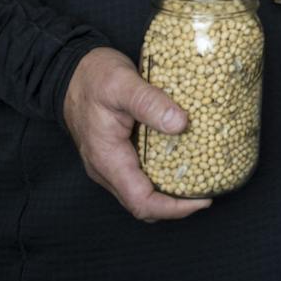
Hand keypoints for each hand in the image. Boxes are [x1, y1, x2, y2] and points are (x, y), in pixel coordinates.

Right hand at [62, 46, 212, 221]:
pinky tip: (183, 156)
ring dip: (171, 189)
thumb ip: (149, 103)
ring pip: (142, 190)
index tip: (203, 200)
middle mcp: (107, 168)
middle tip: (209, 187)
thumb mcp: (122, 83)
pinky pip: (141, 173)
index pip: (141, 202)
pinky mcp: (117, 152)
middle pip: (144, 203)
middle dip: (177, 203)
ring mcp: (111, 162)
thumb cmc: (93, 77)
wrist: (72, 71)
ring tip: (201, 174)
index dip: (174, 208)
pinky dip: (163, 172)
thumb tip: (180, 124)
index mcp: (107, 158)